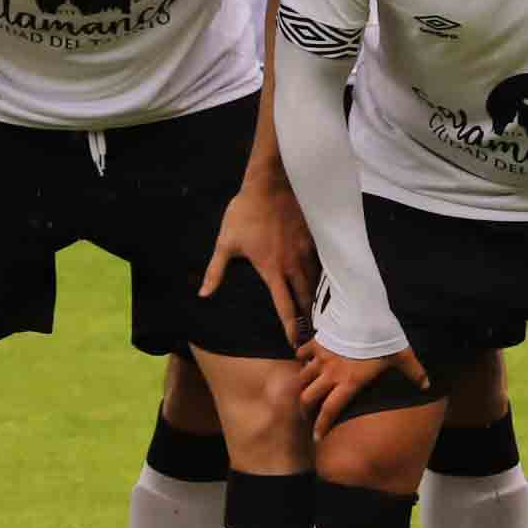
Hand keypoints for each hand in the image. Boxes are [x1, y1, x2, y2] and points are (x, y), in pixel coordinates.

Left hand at [205, 183, 314, 341]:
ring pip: (316, 283)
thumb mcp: (226, 243)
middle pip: (305, 300)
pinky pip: (322, 264)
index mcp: (271, 270)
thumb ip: (216, 272)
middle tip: (312, 337)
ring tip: (320, 316)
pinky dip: (323, 278)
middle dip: (309, 320)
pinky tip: (324, 285)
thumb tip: (203, 294)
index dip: (291, 328)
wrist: (270, 183)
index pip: (284, 307)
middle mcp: (292, 265)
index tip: (294, 344)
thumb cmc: (245, 213)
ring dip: (317, 300)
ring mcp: (306, 251)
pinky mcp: (314, 239)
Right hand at [296, 334, 425, 426]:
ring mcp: (322, 357)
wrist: (364, 310)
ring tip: (306, 390)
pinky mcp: (318, 342)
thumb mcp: (401, 355)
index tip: (317, 438)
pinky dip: (302, 359)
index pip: (330, 410)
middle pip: (309, 397)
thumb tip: (427, 386)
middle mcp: (331, 373)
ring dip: (303, 386)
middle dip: (305, 410)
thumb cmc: (382, 336)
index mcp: (349, 382)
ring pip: (303, 377)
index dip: (321, 426)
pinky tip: (304, 360)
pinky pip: (303, 353)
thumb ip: (413, 372)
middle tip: (307, 416)